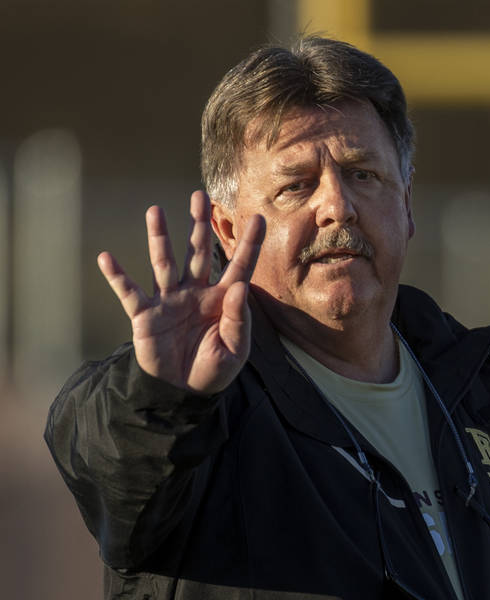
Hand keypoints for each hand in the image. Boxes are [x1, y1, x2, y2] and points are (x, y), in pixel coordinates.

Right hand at [98, 191, 264, 394]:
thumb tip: (237, 288)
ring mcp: (169, 300)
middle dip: (199, 224)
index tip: (259, 218)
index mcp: (222, 300)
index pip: (239, 266)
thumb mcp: (235, 350)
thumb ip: (237, 319)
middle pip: (198, 252)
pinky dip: (117, 276)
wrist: (183, 391)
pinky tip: (106, 258)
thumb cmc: (214, 369)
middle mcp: (195, 292)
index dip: (249, 244)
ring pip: (164, 263)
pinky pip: (129, 292)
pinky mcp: (145, 314)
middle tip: (200, 195)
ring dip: (159, 238)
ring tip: (155, 211)